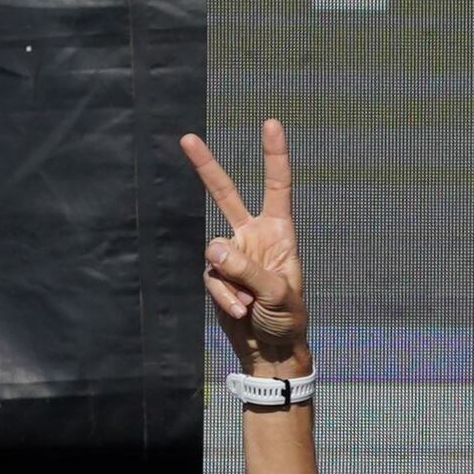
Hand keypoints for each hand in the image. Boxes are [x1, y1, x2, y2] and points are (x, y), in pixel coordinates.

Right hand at [180, 120, 313, 379]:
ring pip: (214, 254)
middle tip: (186, 137)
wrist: (270, 349)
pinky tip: (240, 313)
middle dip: (206, 168)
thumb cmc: (287, 318)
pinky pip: (211, 280)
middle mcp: (254, 237)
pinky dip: (224, 299)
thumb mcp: (276, 294)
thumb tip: (213, 247)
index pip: (277, 187)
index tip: (271, 124)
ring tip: (251, 306)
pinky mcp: (217, 276)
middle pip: (225, 196)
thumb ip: (246, 269)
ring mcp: (233, 256)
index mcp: (280, 233)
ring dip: (231, 285)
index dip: (274, 156)